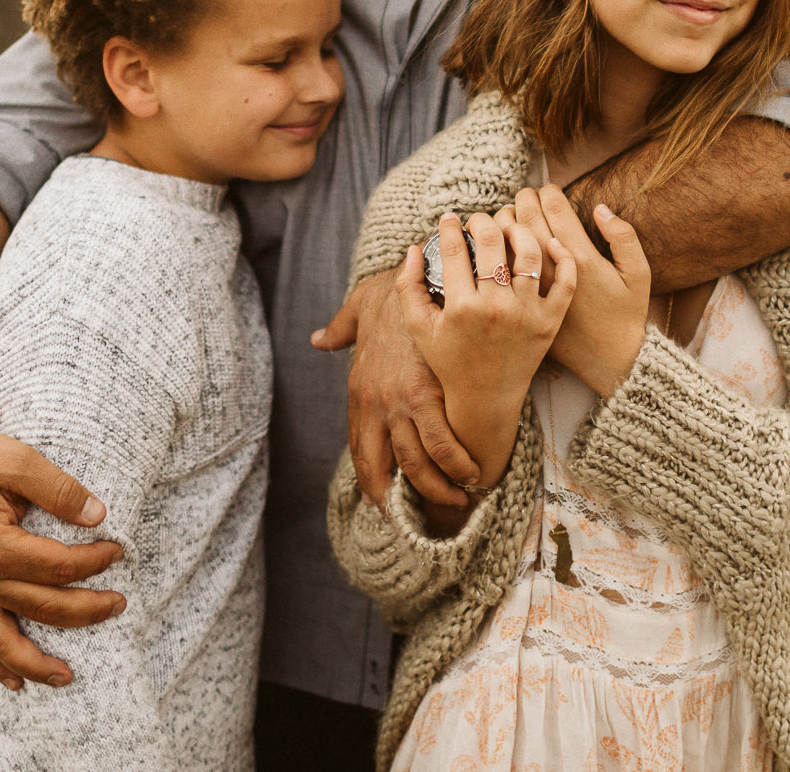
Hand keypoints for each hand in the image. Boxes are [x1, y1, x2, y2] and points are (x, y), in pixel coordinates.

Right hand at [0, 415, 125, 689]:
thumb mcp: (15, 459)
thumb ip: (58, 489)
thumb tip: (98, 516)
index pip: (58, 568)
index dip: (93, 562)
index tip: (117, 551)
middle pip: (42, 608)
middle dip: (86, 610)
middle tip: (118, 605)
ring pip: (2, 642)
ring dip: (36, 664)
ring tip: (67, 677)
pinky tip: (13, 682)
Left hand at [313, 270, 480, 507]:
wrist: (418, 272)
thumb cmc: (392, 289)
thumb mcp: (357, 308)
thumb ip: (339, 329)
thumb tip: (317, 339)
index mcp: (358, 390)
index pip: (361, 448)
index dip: (370, 480)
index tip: (382, 501)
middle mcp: (374, 403)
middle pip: (383, 466)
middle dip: (399, 498)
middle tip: (417, 517)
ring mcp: (400, 401)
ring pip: (416, 463)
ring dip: (436, 488)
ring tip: (457, 497)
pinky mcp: (429, 394)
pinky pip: (442, 444)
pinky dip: (457, 464)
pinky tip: (472, 472)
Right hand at [396, 211, 576, 484]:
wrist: (486, 398)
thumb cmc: (449, 360)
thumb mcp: (420, 327)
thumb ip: (409, 287)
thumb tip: (413, 249)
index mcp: (461, 308)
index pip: (456, 249)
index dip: (450, 226)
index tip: (449, 218)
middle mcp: (496, 308)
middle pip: (492, 241)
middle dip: (481, 221)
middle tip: (478, 221)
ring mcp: (527, 315)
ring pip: (530, 252)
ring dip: (518, 229)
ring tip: (508, 229)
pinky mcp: (551, 322)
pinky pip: (565, 281)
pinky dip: (562, 257)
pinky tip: (549, 244)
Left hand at [512, 186, 651, 396]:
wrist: (607, 363)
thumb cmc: (626, 316)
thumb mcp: (639, 275)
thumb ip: (624, 237)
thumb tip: (600, 207)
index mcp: (581, 259)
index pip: (553, 207)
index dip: (547, 191)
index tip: (548, 190)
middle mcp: (551, 273)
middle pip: (523, 217)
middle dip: (522, 199)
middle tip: (526, 198)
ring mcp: (529, 291)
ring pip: (503, 240)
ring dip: (503, 221)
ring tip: (510, 218)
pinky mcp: (517, 306)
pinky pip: (497, 270)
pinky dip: (493, 252)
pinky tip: (500, 248)